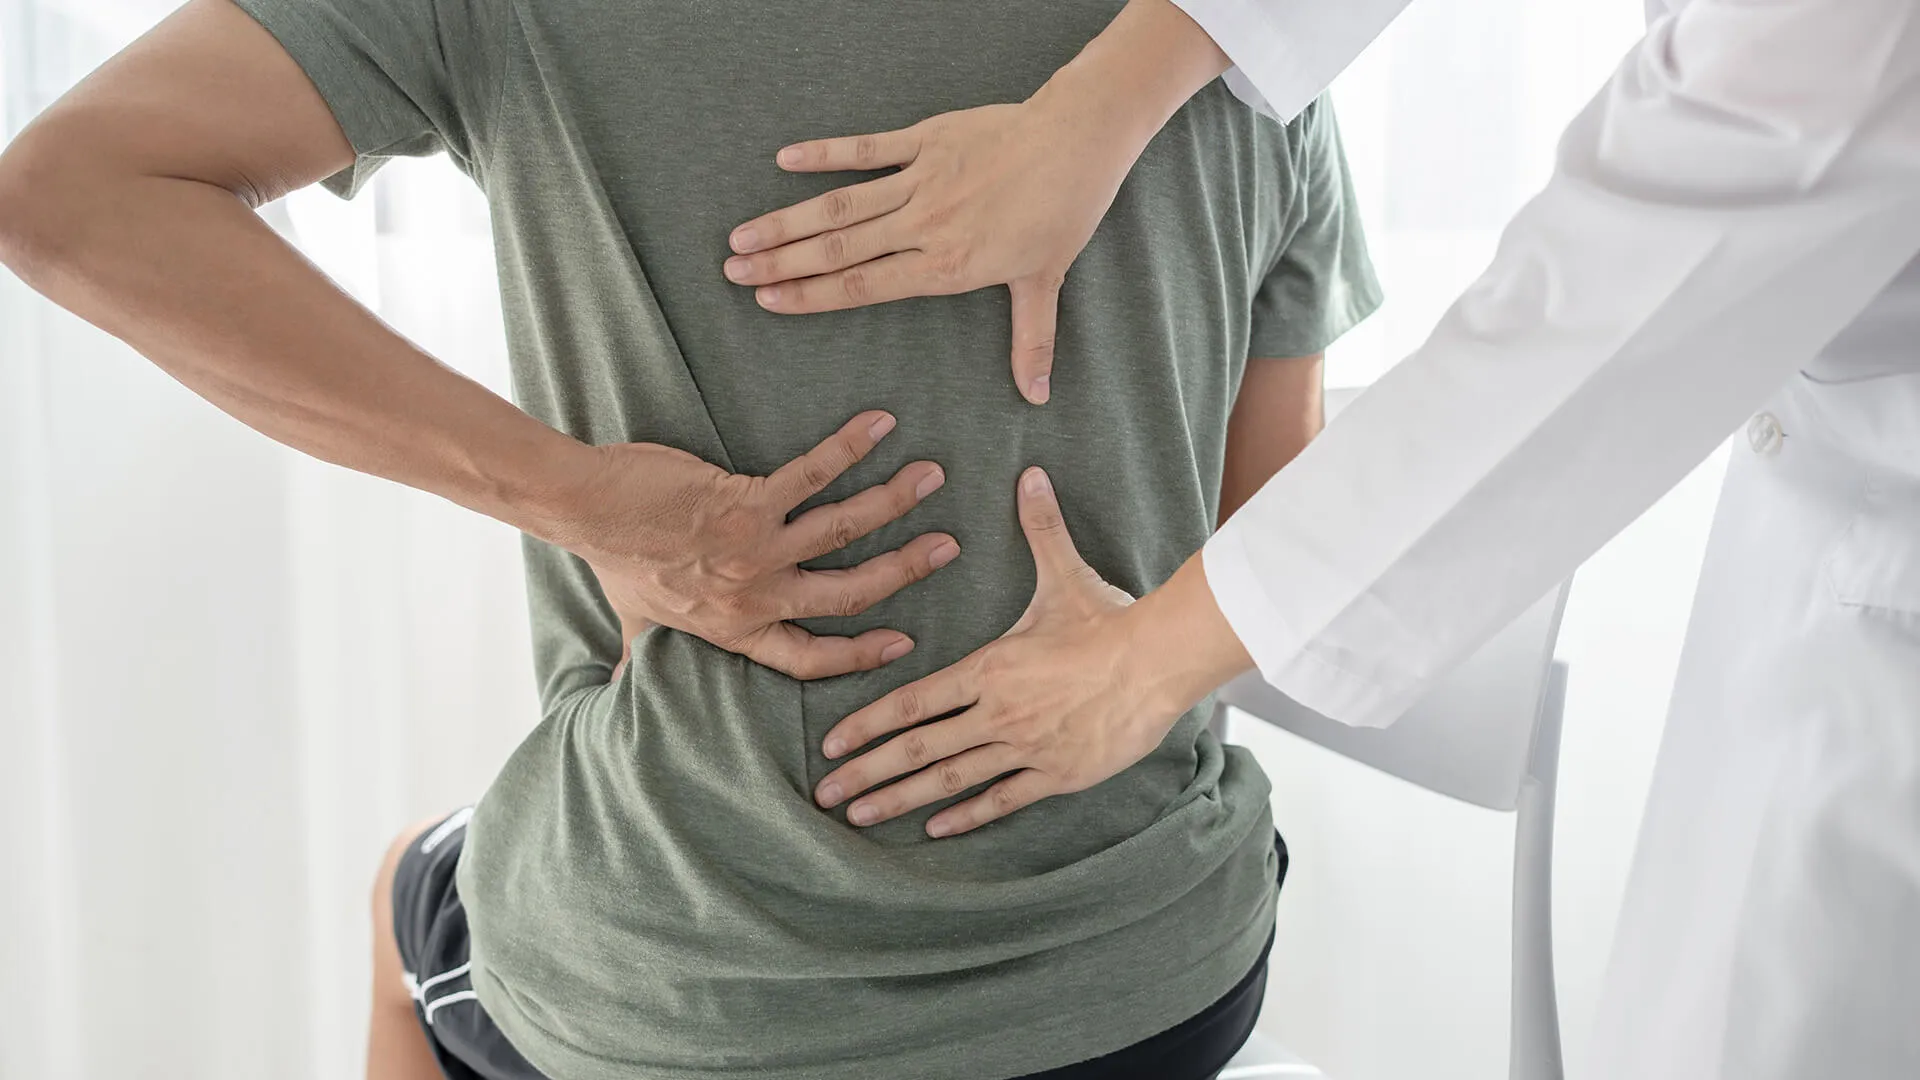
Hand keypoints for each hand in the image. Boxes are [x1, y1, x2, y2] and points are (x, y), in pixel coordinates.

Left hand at [559, 411, 959, 679]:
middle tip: (946, 549)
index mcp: (736, 630)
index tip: (902, 646)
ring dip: (893, 502)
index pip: (810, 657)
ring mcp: (755, 550)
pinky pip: (812, 475)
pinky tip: (879, 425)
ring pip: (843, 531)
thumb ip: (641, 656)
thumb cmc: (613, 559)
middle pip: (847, 593)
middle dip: (905, 572)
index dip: (860, 657)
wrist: (587, 510)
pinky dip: (850, 448)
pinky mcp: (746, 501)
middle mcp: (754, 596)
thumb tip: (617, 691)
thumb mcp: (634, 621)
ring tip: (930, 478)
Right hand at [722, 0, 1229, 404]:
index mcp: (946, 265)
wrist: (1078, 139)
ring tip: (743, 235)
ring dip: (788, 220)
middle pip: (838, 249)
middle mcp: (924, 225)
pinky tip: (785, 161)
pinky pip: (866, 149)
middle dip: (781, 264)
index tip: (769, 302)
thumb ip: (1031, 340)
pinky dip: (825, 154)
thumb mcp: (1045, 281)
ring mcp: (921, 179)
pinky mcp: (925, 139)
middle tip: (733, 273)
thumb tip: (1035, 397)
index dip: (811, 295)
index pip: (863, 285)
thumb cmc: (1064, 211)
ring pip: (841, 206)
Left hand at [813, 467, 1159, 834]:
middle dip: (867, 773)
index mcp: (988, 668)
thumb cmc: (1111, 620)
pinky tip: (935, 830)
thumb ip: (1040, 529)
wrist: (1161, 662)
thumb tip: (1030, 475)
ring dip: (902, 800)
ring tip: (861, 816)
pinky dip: (966, 816)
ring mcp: (1025, 747)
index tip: (832, 743)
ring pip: (950, 780)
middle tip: (825, 794)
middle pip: (918, 748)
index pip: (913, 700)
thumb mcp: (1066, 574)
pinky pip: (1003, 799)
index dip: (866, 723)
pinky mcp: (1058, 774)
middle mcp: (997, 712)